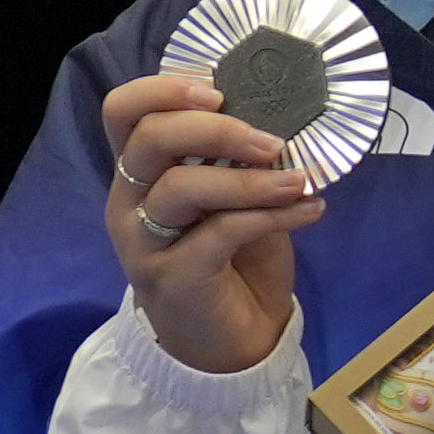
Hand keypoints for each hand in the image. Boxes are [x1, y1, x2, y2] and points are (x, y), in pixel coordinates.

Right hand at [97, 71, 321, 376]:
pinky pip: (220, 232)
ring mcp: (143, 242)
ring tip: (301, 181)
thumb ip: (239, 161)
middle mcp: (129, 202)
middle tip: (272, 141)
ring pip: (183, 187)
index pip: (123, 112)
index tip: (220, 92)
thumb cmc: (234, 261)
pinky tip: (310, 211)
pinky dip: (272, 216)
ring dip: (251, 179)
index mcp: (138, 173)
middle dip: (216, 130)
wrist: (231, 343)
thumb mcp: (235, 200)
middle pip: (151, 139)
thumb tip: (283, 116)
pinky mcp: (172, 277)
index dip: (164, 90)